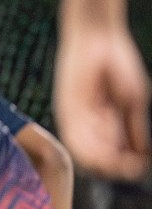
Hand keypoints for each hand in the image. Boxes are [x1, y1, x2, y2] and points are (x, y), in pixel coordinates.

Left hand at [53, 24, 151, 181]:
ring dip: (104, 160)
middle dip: (114, 165)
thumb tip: (141, 156)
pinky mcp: (66, 110)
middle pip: (97, 156)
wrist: (99, 40)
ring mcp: (75, 118)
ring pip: (86, 151)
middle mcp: (87, 123)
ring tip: (118, 163)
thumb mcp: (133, 101)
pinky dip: (91, 147)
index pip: (111, 152)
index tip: (137, 169)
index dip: (123, 164)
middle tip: (129, 169)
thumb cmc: (119, 66)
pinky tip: (106, 150)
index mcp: (103, 122)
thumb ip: (134, 128)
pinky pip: (75, 136)